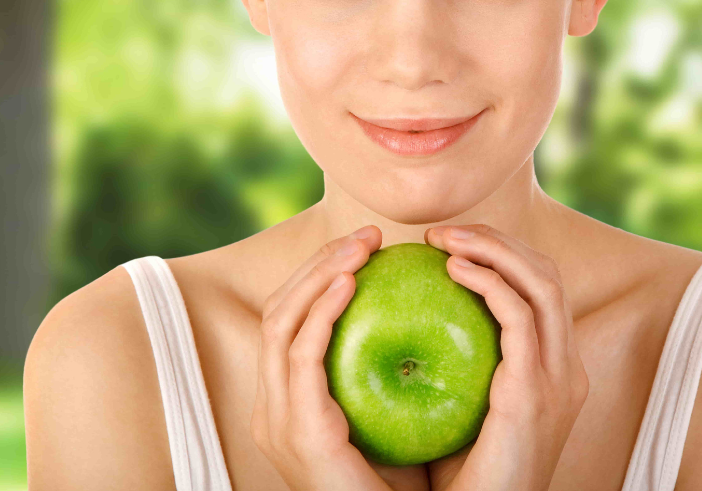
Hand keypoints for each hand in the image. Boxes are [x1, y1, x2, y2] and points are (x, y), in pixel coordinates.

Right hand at [252, 225, 426, 490]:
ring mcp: (277, 420)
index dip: (321, 276)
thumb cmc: (407, 486)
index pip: (291, 320)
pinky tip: (352, 281)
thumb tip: (428, 318)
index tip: (365, 248)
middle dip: (318, 263)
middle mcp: (272, 407)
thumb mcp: (393, 418)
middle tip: (366, 235)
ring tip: (360, 247)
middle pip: (279, 310)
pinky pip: (301, 354)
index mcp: (289, 403)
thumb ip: (392, 374)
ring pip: (282, 321)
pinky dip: (322, 311)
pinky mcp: (298, 430)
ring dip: (320, 275)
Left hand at [421, 224, 589, 490]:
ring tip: (442, 241)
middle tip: (440, 234)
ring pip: (542, 283)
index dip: (500, 255)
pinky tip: (451, 270)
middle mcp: (566, 369)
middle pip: (547, 275)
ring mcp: (558, 380)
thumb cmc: (458, 478)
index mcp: (554, 371)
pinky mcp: (537, 392)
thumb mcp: (458, 410)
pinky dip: (489, 281)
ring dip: (492, 248)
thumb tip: (397, 321)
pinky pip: (519, 317)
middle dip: (497, 240)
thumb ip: (447, 367)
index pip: (540, 289)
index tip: (448, 246)